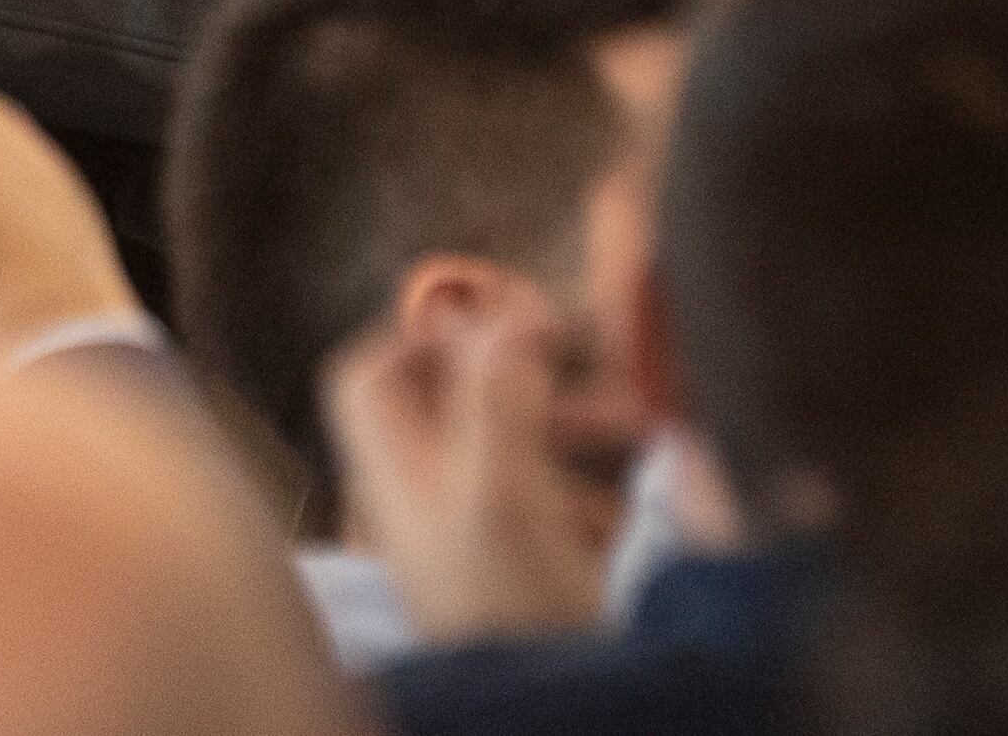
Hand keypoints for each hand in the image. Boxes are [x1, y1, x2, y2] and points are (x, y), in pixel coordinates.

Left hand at [323, 273, 611, 644]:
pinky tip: (636, 507)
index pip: (369, 373)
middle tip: (592, 355)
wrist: (567, 723)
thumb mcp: (504, 492)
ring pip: (511, 451)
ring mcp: (471, 552)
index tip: (508, 317)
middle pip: (452, 402)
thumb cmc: (516, 621)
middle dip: (529, 369)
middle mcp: (424, 510)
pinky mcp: (521, 589)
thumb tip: (506, 312)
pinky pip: (552, 514)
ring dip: (574, 422)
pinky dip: (593, 491)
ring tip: (639, 428)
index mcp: (398, 479)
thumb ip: (498, 392)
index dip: (430, 331)